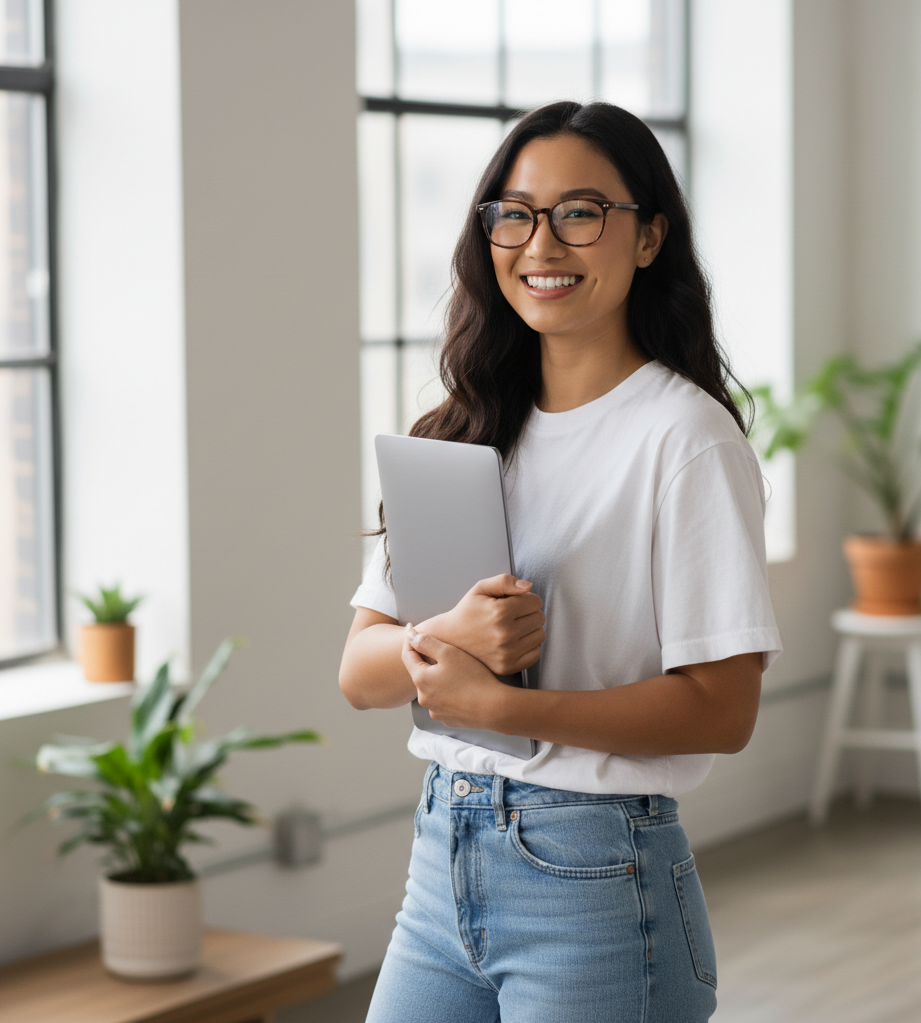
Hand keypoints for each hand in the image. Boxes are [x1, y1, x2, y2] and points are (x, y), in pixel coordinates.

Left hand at [402, 626, 511, 731]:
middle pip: (420, 672)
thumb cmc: (472, 677)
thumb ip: (426, 642)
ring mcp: (435, 710)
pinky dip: (448, 693)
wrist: (493, 708)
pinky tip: (462, 687)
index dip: (410, 639)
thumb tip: (410, 635)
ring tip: (456, 670)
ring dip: (438, 677)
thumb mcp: (448, 653)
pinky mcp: (448, 719)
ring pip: (432, 688)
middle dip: (427, 660)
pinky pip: (444, 701)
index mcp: (421, 680)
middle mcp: (424, 698)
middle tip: (442, 650)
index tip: (411, 627)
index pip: (407, 655)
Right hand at [419, 574, 544, 675]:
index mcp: (499, 612)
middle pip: (540, 618)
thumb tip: (529, 587)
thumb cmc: (468, 611)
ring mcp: (506, 653)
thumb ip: (505, 581)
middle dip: (529, 613)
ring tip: (513, 627)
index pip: (536, 602)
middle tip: (512, 615)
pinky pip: (536, 653)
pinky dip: (529, 646)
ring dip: (530, 629)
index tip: (514, 602)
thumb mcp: (481, 588)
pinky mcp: (508, 667)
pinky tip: (514, 641)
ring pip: (540, 635)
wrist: (450, 639)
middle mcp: (504, 634)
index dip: (527, 598)